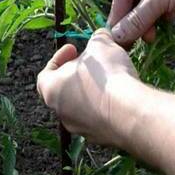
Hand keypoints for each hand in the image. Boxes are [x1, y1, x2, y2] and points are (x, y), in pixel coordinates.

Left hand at [37, 29, 138, 145]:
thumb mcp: (102, 46)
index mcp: (52, 90)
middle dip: (78, 76)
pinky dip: (106, 109)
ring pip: (82, 108)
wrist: (129, 114)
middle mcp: (61, 113)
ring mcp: (80, 129)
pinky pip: (100, 120)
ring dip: (92, 94)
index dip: (59, 58)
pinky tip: (121, 99)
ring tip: (110, 81)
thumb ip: (98, 38)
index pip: (46, 73)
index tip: (74, 48)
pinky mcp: (100, 139)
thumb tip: (101, 36)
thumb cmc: (106, 76)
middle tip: (93, 65)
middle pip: (65, 91)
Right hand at [108, 0, 174, 45]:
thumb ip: (136, 19)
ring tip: (152, 37)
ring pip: (152, 2)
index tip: (116, 36)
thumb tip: (117, 36)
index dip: (119, 16)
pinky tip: (167, 26)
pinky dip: (164, 15)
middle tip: (137, 40)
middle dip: (137, 20)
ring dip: (151, 21)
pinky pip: (166, 2)